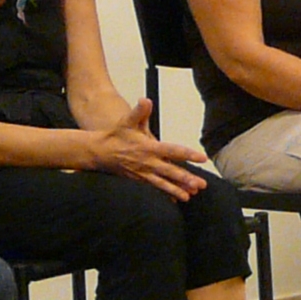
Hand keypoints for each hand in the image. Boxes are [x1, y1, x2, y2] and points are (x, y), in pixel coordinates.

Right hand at [85, 101, 207, 198]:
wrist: (99, 152)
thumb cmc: (115, 136)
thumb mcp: (126, 122)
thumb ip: (138, 112)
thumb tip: (145, 100)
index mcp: (148, 148)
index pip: (172, 151)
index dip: (187, 154)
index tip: (201, 157)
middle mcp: (148, 162)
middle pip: (170, 171)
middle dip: (186, 178)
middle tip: (200, 184)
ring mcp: (144, 173)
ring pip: (163, 184)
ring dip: (177, 190)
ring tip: (190, 196)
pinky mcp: (140, 180)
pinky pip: (155, 188)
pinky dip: (166, 194)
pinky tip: (177, 199)